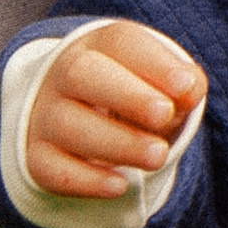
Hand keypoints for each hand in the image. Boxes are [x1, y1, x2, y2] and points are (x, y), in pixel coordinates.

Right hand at [24, 22, 204, 199]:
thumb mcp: (160, 82)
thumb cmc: (132, 94)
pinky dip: (86, 180)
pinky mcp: (38, 157)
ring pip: (67, 124)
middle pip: (82, 73)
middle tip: (164, 115)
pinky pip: (50, 168)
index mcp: (99, 46)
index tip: (186, 87)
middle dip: (127, 95)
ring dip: (116, 142)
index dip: (155, 64)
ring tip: (157, 156)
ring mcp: (46, 116)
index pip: (121, 42)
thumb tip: (189, 89)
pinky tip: (119, 185)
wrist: (80, 114)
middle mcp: (65, 75)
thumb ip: (182, 83)